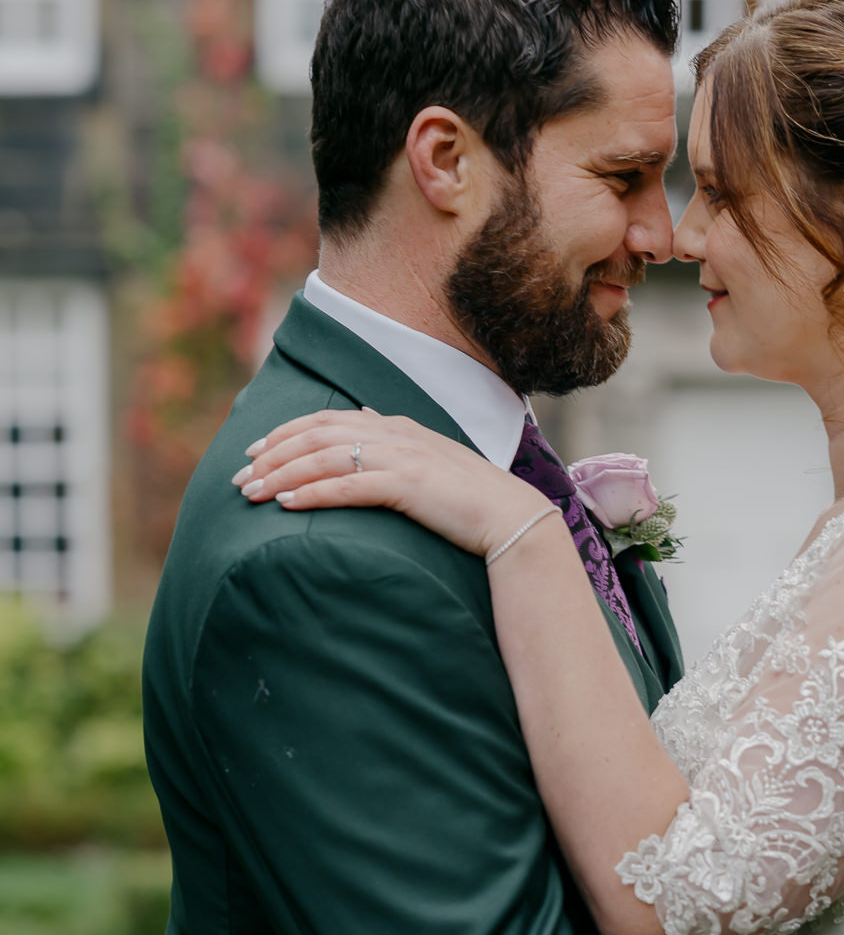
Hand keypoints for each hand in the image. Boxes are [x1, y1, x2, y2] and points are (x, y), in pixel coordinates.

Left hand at [231, 408, 546, 557]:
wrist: (513, 518)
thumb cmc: (471, 500)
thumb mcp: (430, 460)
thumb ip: (396, 440)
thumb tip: (365, 416)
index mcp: (397, 425)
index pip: (327, 419)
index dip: (285, 433)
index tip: (255, 453)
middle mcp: (394, 433)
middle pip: (316, 435)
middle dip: (272, 455)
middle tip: (240, 478)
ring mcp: (402, 456)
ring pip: (324, 458)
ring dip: (282, 475)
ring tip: (252, 494)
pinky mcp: (407, 485)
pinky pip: (347, 486)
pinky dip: (312, 493)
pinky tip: (287, 505)